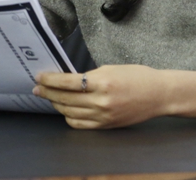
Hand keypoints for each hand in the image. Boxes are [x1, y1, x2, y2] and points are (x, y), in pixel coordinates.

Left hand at [33, 65, 167, 128]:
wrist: (158, 95)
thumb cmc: (137, 77)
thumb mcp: (111, 69)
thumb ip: (89, 75)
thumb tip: (67, 79)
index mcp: (103, 82)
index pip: (68, 82)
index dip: (50, 80)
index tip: (39, 77)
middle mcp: (101, 101)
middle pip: (65, 98)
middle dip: (48, 92)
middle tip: (38, 87)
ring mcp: (103, 116)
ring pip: (69, 112)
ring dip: (56, 104)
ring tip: (49, 97)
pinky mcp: (106, 126)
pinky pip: (80, 124)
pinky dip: (69, 117)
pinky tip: (65, 110)